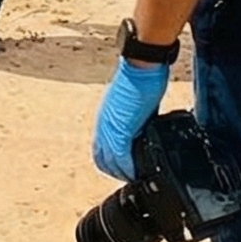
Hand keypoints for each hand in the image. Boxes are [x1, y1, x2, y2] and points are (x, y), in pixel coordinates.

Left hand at [92, 60, 172, 180]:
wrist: (140, 66)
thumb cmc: (139, 78)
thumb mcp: (130, 103)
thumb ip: (131, 119)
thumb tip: (141, 128)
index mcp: (104, 118)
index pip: (100, 149)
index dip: (111, 162)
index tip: (125, 168)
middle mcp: (102, 125)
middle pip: (101, 159)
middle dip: (115, 170)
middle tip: (131, 175)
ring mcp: (109, 128)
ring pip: (108, 161)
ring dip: (122, 171)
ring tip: (135, 175)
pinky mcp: (120, 129)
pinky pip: (120, 157)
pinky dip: (128, 167)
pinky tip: (136, 171)